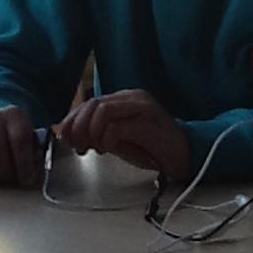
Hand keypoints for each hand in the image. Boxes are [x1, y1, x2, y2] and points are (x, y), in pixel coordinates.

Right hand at [0, 107, 41, 188]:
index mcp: (14, 115)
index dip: (24, 163)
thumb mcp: (33, 136)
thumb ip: (36, 152)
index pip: (19, 139)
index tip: (28, 180)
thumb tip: (36, 174)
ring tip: (0, 181)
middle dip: (6, 172)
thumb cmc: (17, 135)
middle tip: (13, 182)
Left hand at [56, 90, 190, 178]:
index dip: (72, 120)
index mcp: (124, 99)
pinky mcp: (148, 120)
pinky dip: (106, 139)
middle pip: (93, 104)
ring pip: (102, 111)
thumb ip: (97, 133)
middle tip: (78, 147)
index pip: (90, 102)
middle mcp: (132, 97)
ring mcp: (141, 106)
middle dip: (78, 127)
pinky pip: (117, 125)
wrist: (186, 155)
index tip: (66, 139)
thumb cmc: (152, 148)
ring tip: (95, 149)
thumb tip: (69, 135)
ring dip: (91, 133)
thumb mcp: (118, 139)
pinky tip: (108, 149)